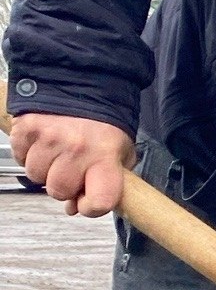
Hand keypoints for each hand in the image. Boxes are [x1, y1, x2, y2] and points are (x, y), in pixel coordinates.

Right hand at [7, 115, 134, 215]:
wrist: (82, 82)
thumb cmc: (103, 120)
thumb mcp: (120, 150)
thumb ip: (106, 181)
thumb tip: (75, 208)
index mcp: (105, 156)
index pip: (98, 202)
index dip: (91, 207)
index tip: (88, 200)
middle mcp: (76, 149)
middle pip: (59, 191)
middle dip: (65, 185)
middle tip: (72, 167)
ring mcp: (48, 138)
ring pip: (36, 176)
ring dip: (45, 168)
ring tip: (58, 151)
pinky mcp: (26, 129)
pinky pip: (21, 158)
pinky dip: (29, 154)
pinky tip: (44, 142)